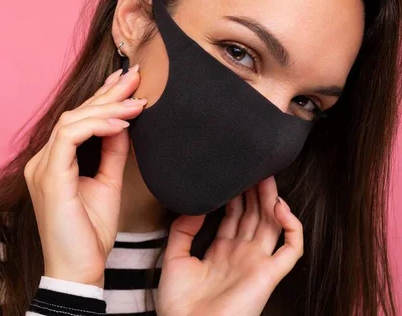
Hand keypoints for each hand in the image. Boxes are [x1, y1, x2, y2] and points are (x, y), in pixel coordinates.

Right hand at [24, 65, 145, 287]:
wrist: (79, 271)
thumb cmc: (90, 233)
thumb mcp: (108, 184)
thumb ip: (112, 153)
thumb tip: (124, 124)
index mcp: (54, 162)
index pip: (78, 121)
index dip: (102, 98)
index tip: (128, 82)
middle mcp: (43, 160)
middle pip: (75, 114)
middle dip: (107, 93)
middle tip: (135, 75)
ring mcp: (42, 167)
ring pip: (71, 120)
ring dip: (107, 107)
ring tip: (137, 100)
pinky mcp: (48, 176)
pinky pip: (70, 137)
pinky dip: (97, 126)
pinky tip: (122, 122)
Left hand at [157, 176, 302, 315]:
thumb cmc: (179, 303)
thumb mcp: (175, 257)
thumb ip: (183, 230)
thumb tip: (196, 206)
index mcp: (221, 251)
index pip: (234, 215)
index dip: (237, 195)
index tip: (233, 173)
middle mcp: (242, 254)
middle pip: (255, 215)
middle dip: (255, 191)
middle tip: (253, 166)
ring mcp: (258, 263)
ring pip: (273, 224)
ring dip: (273, 199)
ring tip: (266, 175)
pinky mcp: (270, 274)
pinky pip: (292, 248)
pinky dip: (292, 226)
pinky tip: (279, 206)